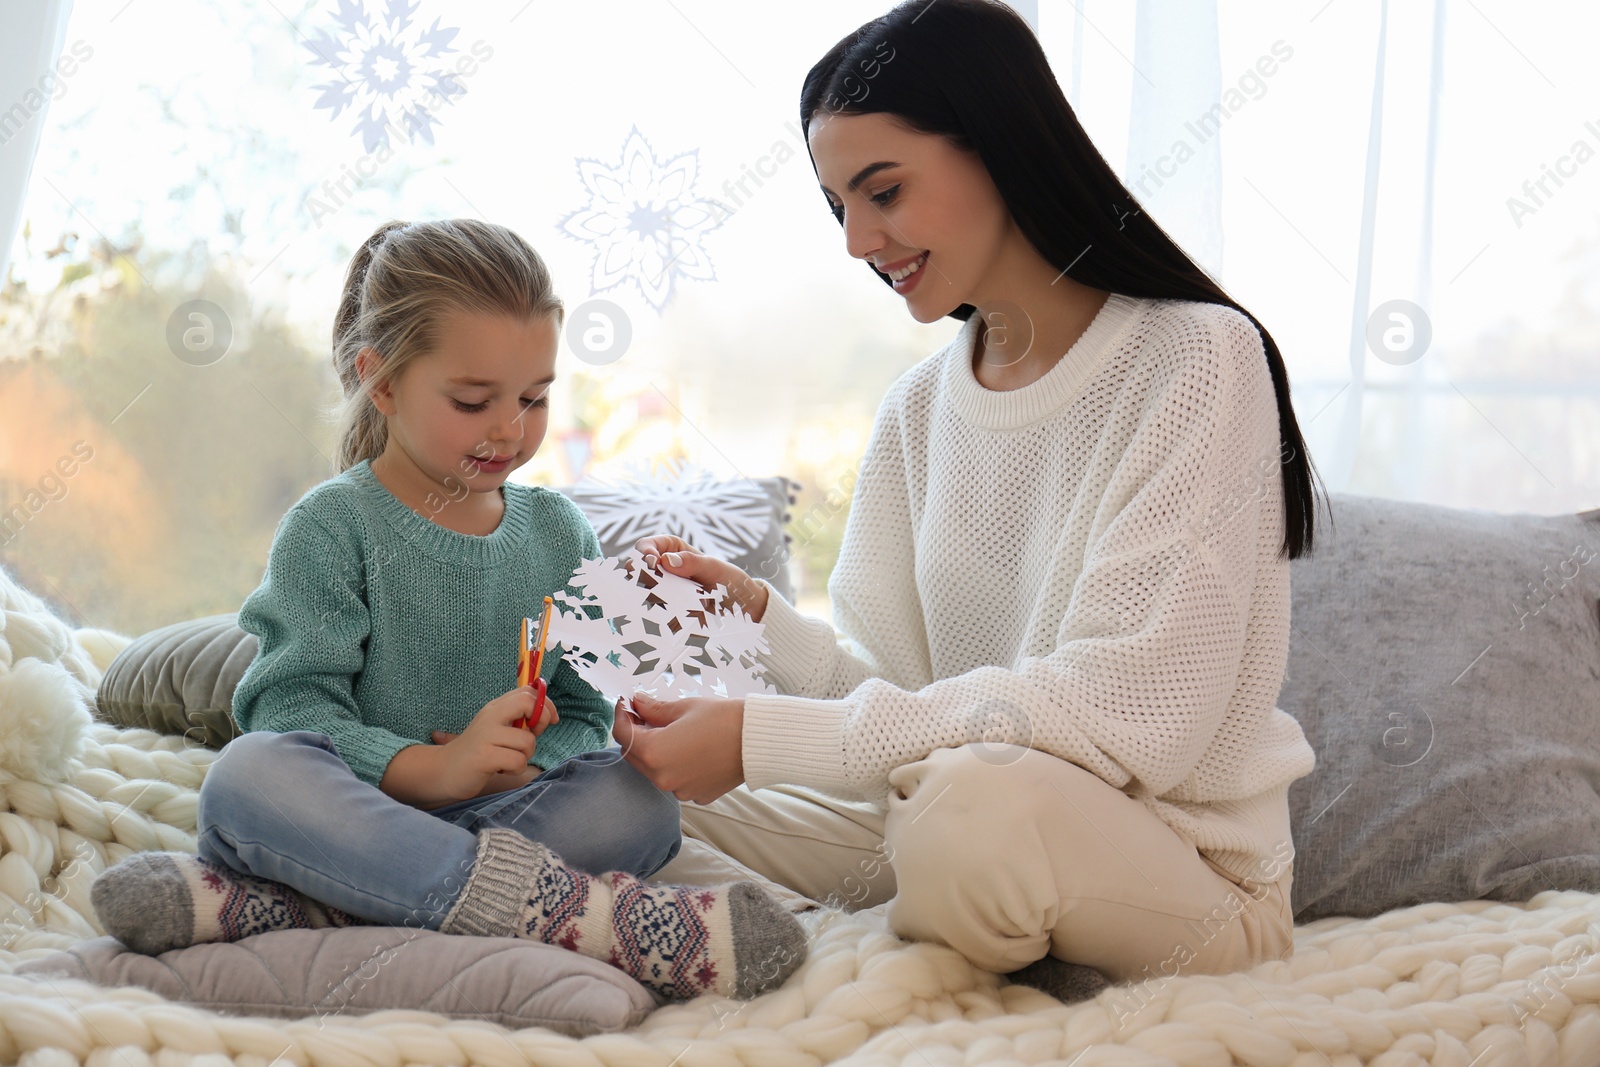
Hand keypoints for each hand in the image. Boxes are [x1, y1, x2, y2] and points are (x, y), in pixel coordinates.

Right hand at [429, 687, 559, 803]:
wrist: (443, 770)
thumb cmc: (478, 751)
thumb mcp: (496, 728)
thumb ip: (517, 718)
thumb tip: (548, 713)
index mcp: (496, 707)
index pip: (528, 691)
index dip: (546, 704)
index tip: (550, 720)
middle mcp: (491, 716)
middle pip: (528, 702)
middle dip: (542, 720)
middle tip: (531, 737)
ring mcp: (486, 735)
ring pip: (528, 741)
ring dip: (526, 755)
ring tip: (508, 760)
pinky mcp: (484, 756)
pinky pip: (518, 760)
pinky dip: (515, 769)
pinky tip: (502, 769)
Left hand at [612, 690, 744, 803]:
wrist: (758, 740)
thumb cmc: (723, 720)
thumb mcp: (684, 707)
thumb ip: (654, 709)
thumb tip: (638, 703)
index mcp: (654, 753)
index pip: (622, 735)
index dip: (621, 715)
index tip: (626, 704)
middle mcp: (662, 777)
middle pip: (635, 756)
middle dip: (636, 735)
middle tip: (645, 715)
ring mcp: (680, 790)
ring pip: (655, 770)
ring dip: (655, 752)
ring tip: (671, 731)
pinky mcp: (696, 795)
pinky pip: (676, 779)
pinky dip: (676, 766)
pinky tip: (691, 749)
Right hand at [635, 535, 769, 622]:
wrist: (743, 610)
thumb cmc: (730, 581)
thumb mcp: (715, 568)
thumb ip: (693, 563)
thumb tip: (666, 561)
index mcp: (672, 551)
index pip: (647, 546)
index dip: (644, 552)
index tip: (652, 562)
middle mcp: (663, 571)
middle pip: (636, 569)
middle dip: (639, 575)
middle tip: (650, 582)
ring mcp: (663, 593)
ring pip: (641, 593)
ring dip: (649, 596)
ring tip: (664, 601)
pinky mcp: (667, 613)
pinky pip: (654, 615)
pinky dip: (657, 615)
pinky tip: (668, 616)